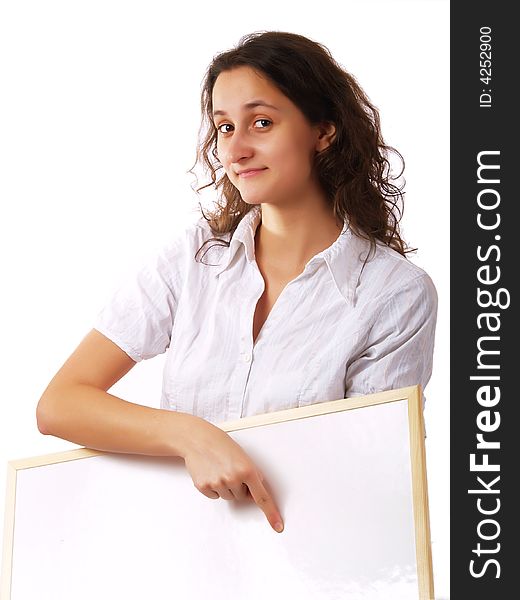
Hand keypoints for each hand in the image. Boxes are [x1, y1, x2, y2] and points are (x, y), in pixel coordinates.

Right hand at [182, 416, 283, 532]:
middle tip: (230, 469)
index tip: (278, 526)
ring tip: (219, 469)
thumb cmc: (222, 445)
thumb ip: (252, 474)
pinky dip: (213, 487)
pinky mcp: (204, 487)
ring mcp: (218, 483)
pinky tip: (210, 472)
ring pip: (228, 497)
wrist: (198, 439)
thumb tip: (257, 492)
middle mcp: (233, 478)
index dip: (271, 513)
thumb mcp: (243, 456)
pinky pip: (214, 496)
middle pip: (242, 496)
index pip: (262, 497)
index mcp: (247, 470)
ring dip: (226, 487)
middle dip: (239, 486)